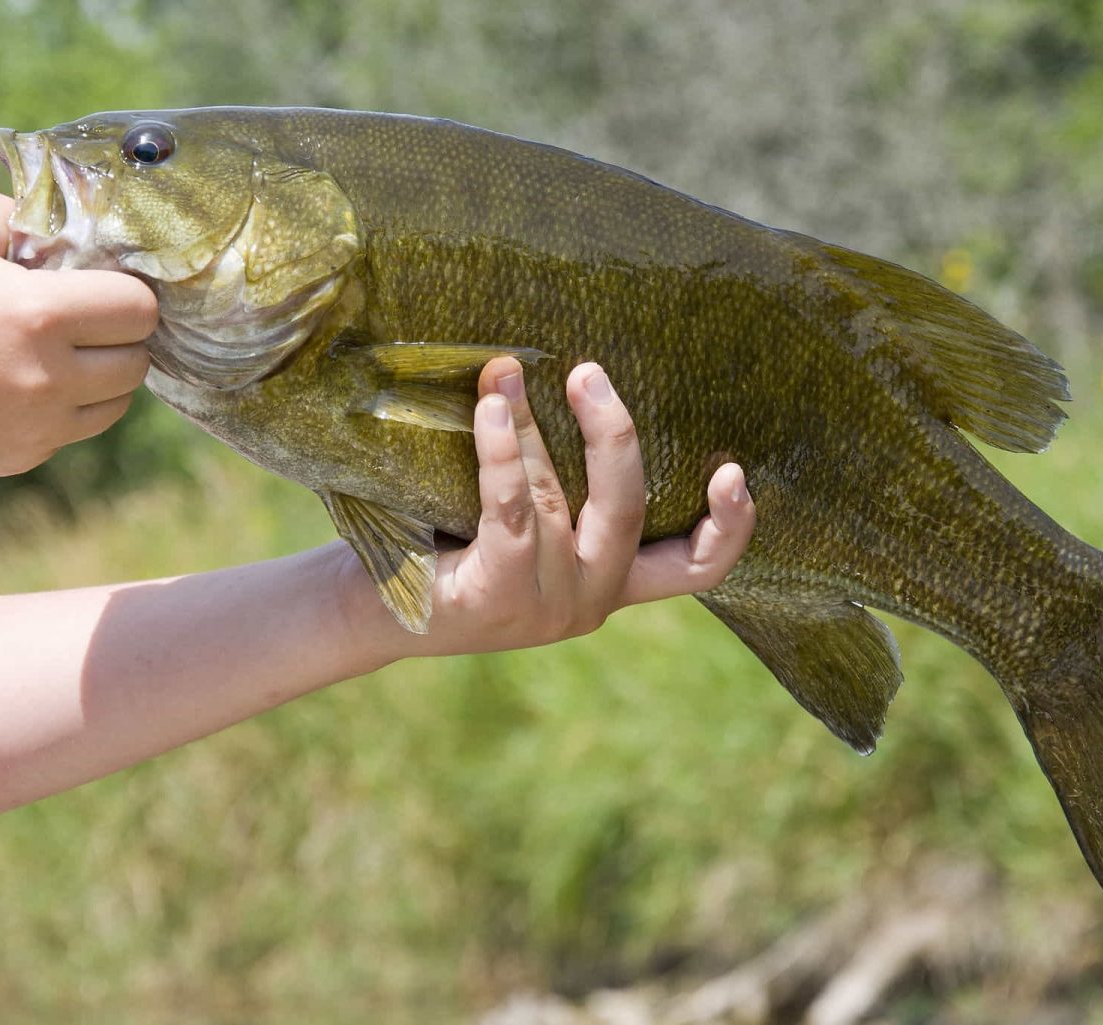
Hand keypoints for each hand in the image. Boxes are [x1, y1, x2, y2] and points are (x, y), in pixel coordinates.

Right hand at [0, 188, 157, 475]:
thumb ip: (28, 218)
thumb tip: (77, 236)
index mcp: (42, 316)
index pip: (140, 309)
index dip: (126, 293)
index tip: (101, 286)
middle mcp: (49, 380)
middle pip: (137, 361)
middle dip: (117, 336)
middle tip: (84, 321)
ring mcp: (37, 428)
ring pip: (117, 404)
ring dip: (101, 377)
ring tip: (60, 353)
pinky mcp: (20, 458)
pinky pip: (75, 431)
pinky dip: (66, 408)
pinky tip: (26, 383)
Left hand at [342, 358, 755, 661]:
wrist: (365, 612)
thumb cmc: (446, 548)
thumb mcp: (521, 524)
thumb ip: (557, 483)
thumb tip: (559, 372)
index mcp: (611, 582)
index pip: (695, 569)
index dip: (730, 527)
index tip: (736, 470)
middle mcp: (590, 601)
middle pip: (630, 511)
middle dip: (613, 436)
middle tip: (589, 373)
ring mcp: (547, 607)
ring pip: (557, 498)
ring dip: (530, 425)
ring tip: (505, 371)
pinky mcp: (498, 597)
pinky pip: (513, 511)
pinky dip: (503, 453)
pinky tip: (490, 409)